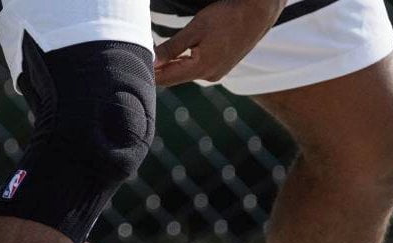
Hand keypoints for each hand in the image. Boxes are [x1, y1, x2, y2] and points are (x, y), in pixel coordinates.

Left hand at [153, 0, 284, 86]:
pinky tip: (179, 51)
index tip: (133, 64)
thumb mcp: (195, 29)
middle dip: (158, 68)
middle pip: (174, 77)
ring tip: (156, 52)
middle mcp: (209, 76)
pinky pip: (197, 67)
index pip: (166, 79)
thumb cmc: (227, 16)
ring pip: (186, 71)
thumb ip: (172, 48)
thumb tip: (152, 63)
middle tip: (140, 55)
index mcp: (201, 68)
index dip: (148, 73)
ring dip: (172, 63)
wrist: (259, 12)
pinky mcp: (222, 66)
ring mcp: (217, 72)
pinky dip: (185, 60)